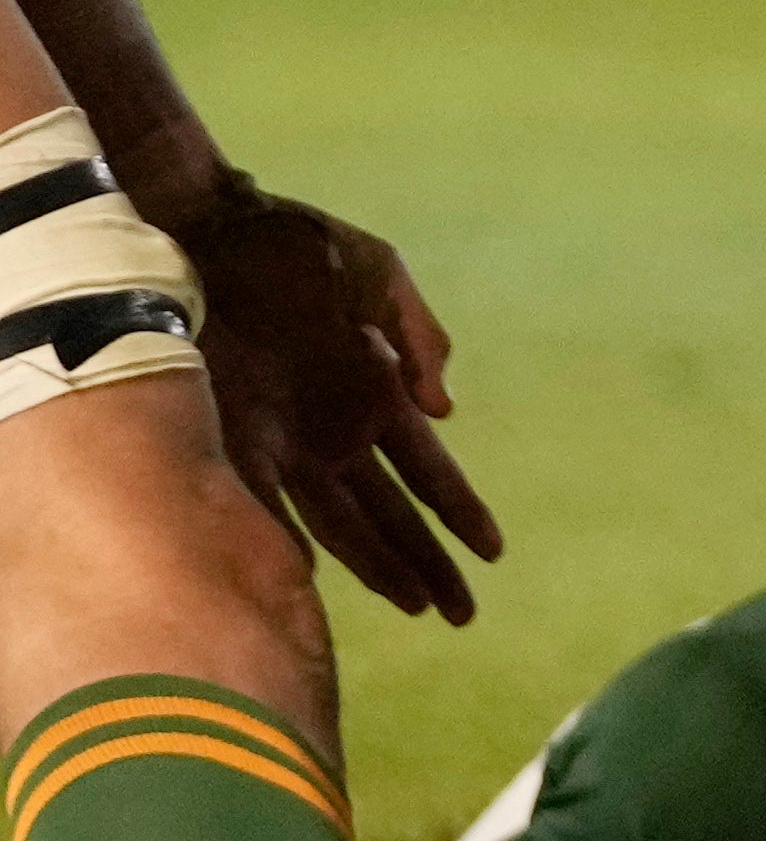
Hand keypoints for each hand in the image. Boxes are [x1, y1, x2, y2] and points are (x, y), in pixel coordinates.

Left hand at [168, 181, 501, 624]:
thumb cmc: (290, 242)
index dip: (460, 511)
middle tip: (463, 615)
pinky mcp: (226, 434)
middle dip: (430, 563)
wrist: (198, 226)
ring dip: (377, 567)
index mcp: (372, 392)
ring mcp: (280, 439)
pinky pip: (257, 503)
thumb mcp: (374, 271)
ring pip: (337, 523)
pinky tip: (306, 580)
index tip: (492, 552)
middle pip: (391, 513)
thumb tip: (444, 408)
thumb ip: (417, 332)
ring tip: (415, 609)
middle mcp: (331, 429)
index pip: (427, 469)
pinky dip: (281, 542)